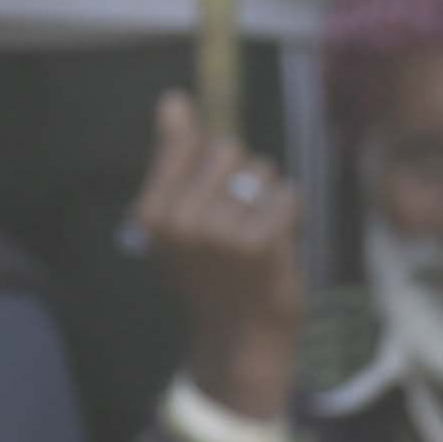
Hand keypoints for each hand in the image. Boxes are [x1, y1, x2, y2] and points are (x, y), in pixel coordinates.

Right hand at [130, 87, 303, 423]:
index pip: (189, 141)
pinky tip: (277, 246)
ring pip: (262, 171)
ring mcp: (221, 232)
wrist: (241, 343)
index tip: (215, 192)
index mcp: (153, 212)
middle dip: (241, 177)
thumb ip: (175, 158)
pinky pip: (287, 196)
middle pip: (228, 149)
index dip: (211, 159)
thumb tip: (174, 99)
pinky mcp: (262, 243)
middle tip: (236, 224)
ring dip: (267, 197)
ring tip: (256, 238)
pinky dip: (289, 215)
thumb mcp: (180, 219)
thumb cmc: (213, 275)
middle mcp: (181, 221)